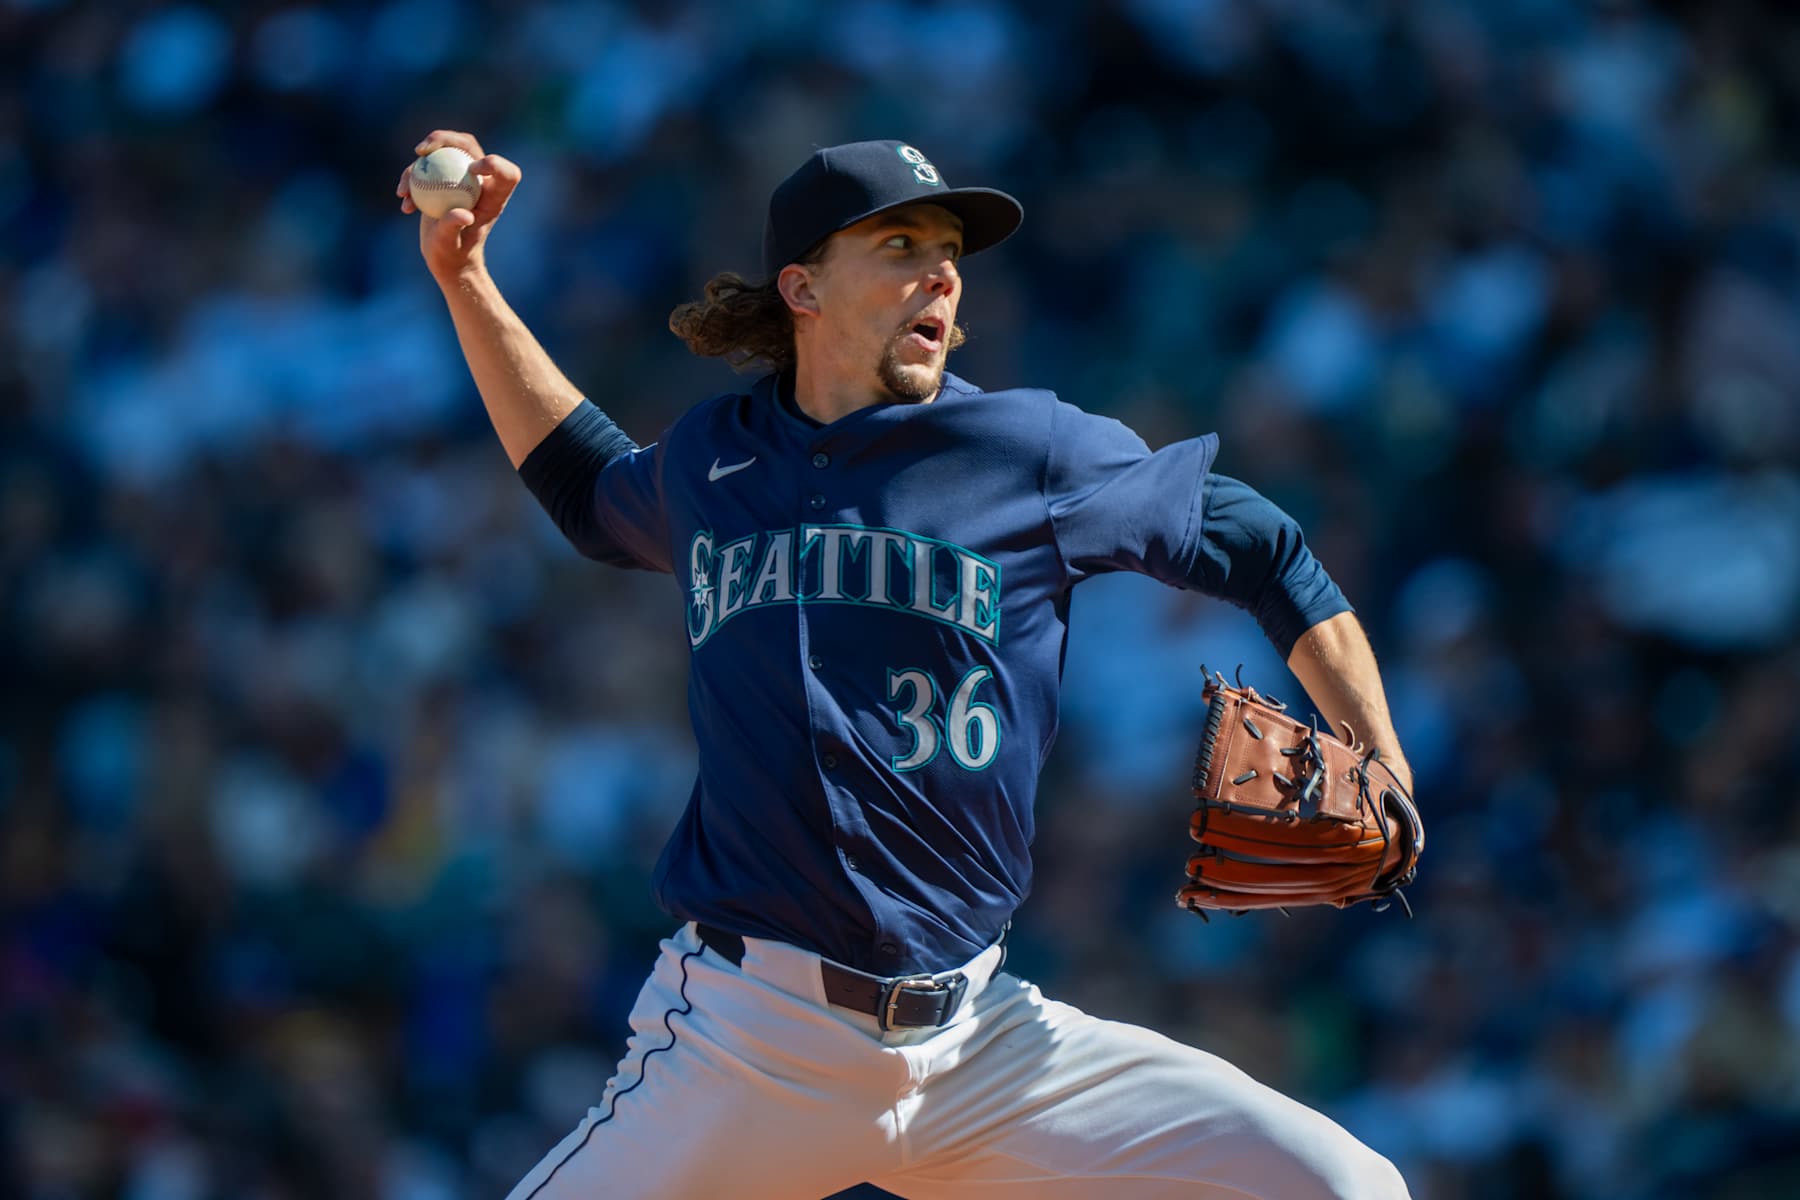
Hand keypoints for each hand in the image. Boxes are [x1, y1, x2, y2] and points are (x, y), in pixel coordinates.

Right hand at [396, 130, 521, 284]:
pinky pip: (426, 166)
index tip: (472, 170)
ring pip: (443, 150)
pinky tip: (403, 199)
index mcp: (494, 197)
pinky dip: (411, 178)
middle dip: (445, 139)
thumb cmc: (453, 255)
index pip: (506, 173)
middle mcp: (479, 183)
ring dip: (419, 161)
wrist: (445, 258)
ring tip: (405, 187)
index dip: (494, 164)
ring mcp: (460, 178)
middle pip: (468, 146)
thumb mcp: (450, 245)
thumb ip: (454, 228)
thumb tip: (463, 214)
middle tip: (421, 150)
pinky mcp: (442, 179)